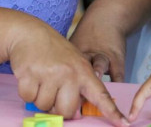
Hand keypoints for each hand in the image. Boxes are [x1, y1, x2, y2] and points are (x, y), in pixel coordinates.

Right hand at [8, 21, 128, 125]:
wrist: (29, 32)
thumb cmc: (53, 51)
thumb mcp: (74, 62)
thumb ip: (79, 85)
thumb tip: (77, 112)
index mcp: (83, 71)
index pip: (100, 95)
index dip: (112, 112)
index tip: (124, 124)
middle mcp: (69, 73)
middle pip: (66, 111)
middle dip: (57, 106)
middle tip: (53, 90)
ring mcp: (49, 74)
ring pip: (44, 106)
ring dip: (40, 97)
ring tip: (41, 77)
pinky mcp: (30, 74)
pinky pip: (28, 97)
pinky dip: (27, 91)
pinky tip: (30, 75)